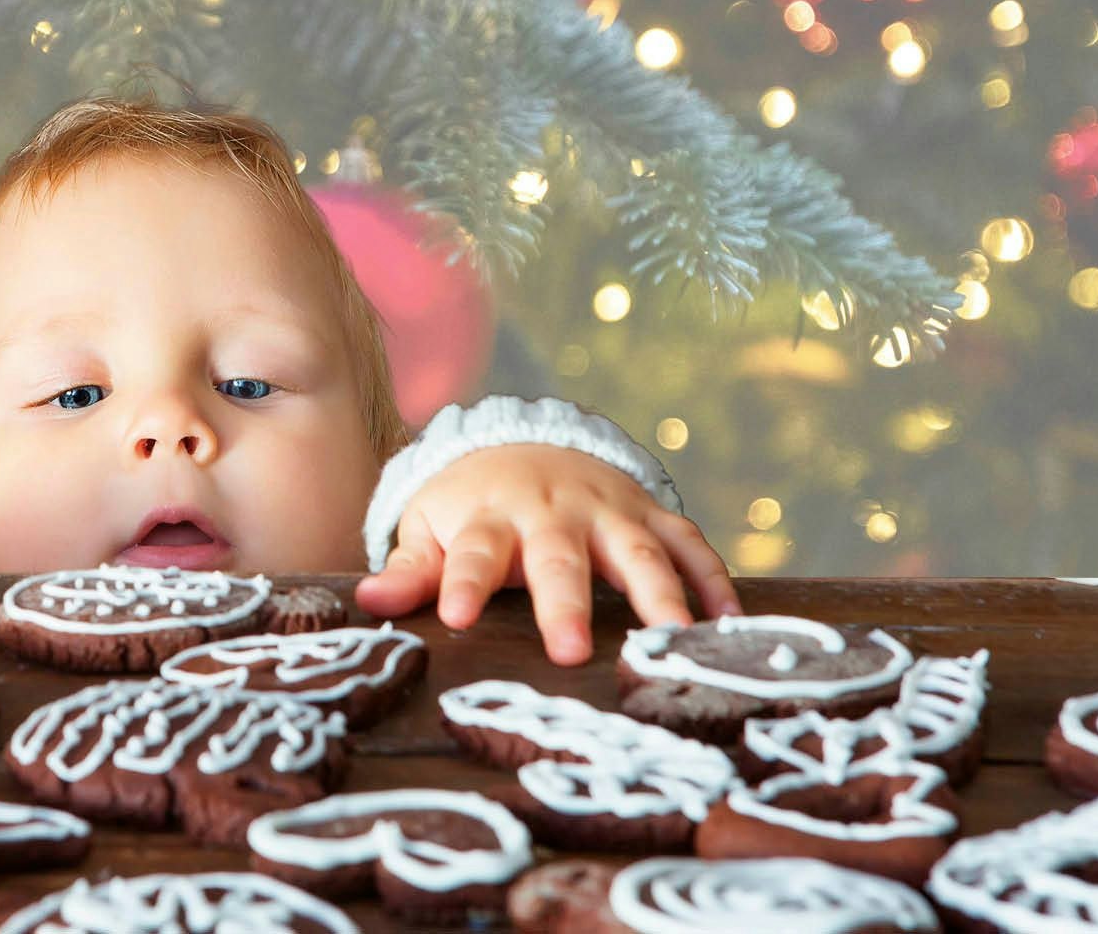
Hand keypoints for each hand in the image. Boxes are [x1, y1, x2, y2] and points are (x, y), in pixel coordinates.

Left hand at [355, 443, 738, 665]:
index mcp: (489, 520)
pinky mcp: (648, 514)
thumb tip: (367, 605)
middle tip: (570, 653)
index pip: (471, 554)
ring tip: (674, 641)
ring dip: (659, 594)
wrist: (527, 445)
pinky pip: (687, 543)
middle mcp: (551, 513)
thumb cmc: (471, 507)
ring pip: (636, 550)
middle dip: (564, 604)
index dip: (460, 584)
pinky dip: (712, 578)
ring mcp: (606, 511)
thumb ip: (409, 571)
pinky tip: (730, 623)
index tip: (454, 618)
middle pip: (558, 559)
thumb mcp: (431, 529)